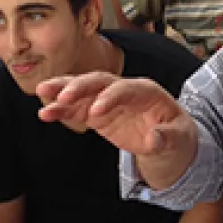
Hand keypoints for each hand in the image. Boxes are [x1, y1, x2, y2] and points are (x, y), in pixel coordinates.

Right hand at [36, 73, 195, 158]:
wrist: (169, 141)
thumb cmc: (177, 134)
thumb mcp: (180, 138)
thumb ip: (168, 137)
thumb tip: (154, 138)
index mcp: (146, 92)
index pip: (124, 89)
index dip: (110, 98)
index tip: (95, 112)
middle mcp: (124, 91)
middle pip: (99, 81)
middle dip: (80, 86)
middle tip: (62, 97)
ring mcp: (108, 102)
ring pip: (83, 90)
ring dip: (62, 91)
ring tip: (42, 93)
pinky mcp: (97, 115)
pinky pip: (77, 110)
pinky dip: (61, 111)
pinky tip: (45, 114)